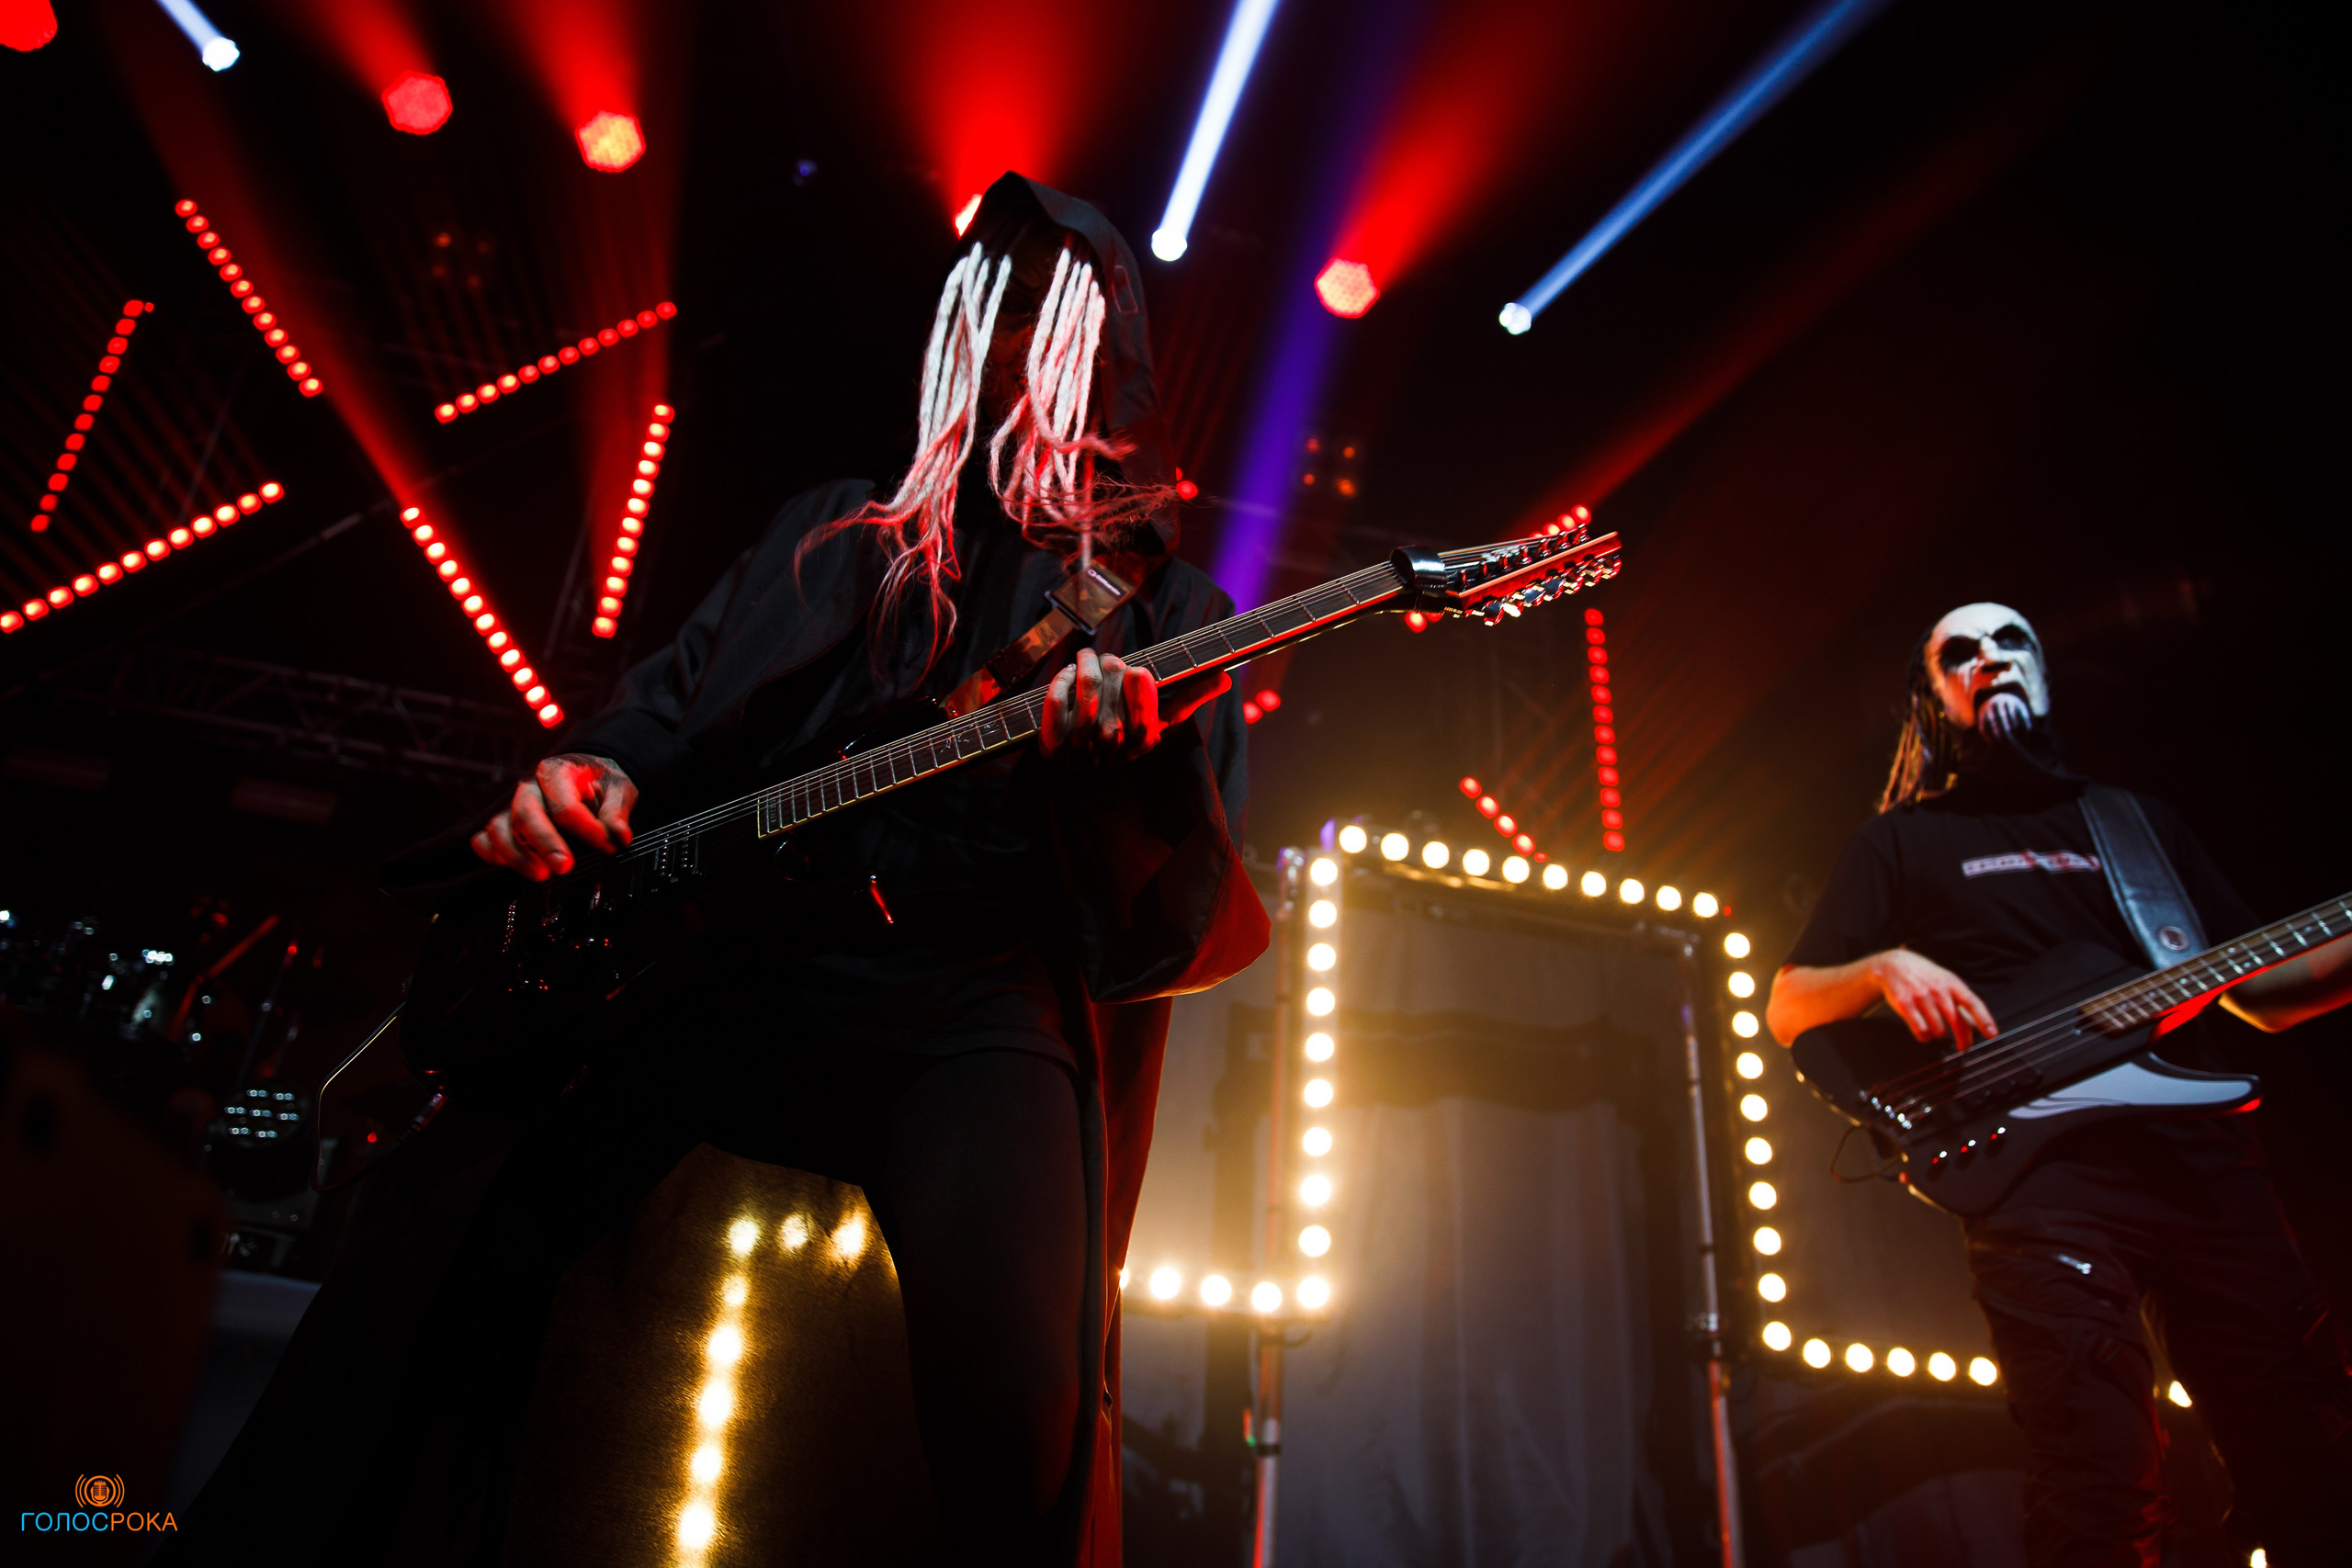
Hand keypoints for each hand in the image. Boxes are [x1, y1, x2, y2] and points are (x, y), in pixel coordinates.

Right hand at [470, 754, 637, 880]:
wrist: (585, 776)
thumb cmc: (599, 783)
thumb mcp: (618, 788)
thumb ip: (617, 811)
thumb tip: (620, 836)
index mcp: (557, 771)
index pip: (565, 803)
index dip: (587, 829)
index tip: (609, 846)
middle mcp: (529, 787)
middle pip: (526, 814)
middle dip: (544, 843)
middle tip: (565, 867)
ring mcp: (511, 805)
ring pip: (499, 828)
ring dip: (517, 855)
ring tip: (542, 875)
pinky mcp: (502, 823)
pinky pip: (483, 839)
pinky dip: (492, 855)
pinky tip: (512, 867)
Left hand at [1039, 647, 1231, 762]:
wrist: (1082, 769)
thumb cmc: (1126, 735)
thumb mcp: (1160, 720)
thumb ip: (1190, 697)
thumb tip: (1226, 678)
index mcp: (1144, 738)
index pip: (1143, 691)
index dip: (1137, 681)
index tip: (1135, 673)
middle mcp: (1114, 744)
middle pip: (1113, 677)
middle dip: (1108, 662)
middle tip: (1106, 660)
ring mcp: (1082, 746)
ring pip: (1085, 685)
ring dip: (1084, 662)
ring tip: (1085, 658)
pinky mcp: (1053, 746)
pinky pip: (1056, 702)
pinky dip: (1060, 680)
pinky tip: (1067, 674)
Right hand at [1872, 949, 1997, 1049]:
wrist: (1894, 965)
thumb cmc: (1926, 977)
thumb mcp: (1946, 982)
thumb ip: (1962, 1003)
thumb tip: (1977, 1025)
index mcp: (1952, 984)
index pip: (1972, 1003)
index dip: (1984, 1019)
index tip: (1992, 1035)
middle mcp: (1938, 990)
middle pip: (1957, 1021)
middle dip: (1963, 1040)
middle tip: (1963, 1048)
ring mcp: (1921, 997)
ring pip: (1939, 1030)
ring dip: (1938, 1035)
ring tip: (1934, 1029)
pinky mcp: (1905, 1005)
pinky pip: (1921, 1031)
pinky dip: (1924, 1036)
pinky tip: (1923, 1031)